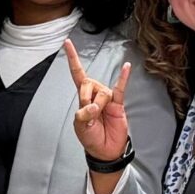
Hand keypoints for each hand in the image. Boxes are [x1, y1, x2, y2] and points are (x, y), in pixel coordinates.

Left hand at [67, 41, 130, 160]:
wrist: (105, 150)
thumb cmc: (91, 138)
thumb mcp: (80, 127)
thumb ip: (83, 114)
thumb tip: (93, 106)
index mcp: (83, 97)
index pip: (77, 74)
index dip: (73, 59)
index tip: (67, 43)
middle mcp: (95, 94)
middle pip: (89, 84)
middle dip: (87, 99)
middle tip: (90, 114)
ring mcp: (107, 98)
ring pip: (102, 92)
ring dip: (99, 105)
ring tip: (100, 117)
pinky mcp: (118, 104)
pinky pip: (120, 89)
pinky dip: (123, 78)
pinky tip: (126, 67)